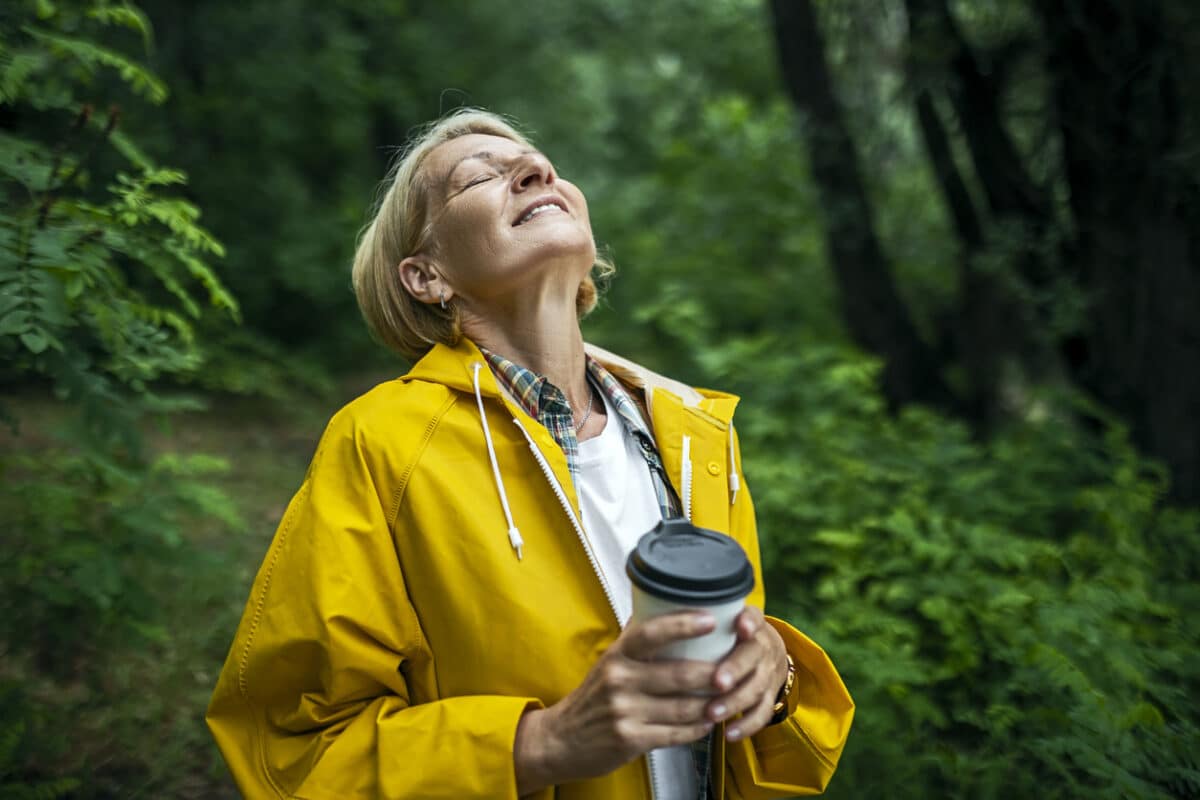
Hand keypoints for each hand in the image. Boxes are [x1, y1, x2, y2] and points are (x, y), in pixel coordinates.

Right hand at [514, 611, 718, 794]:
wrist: (562, 739)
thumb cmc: (594, 696)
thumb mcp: (609, 661)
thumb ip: (636, 640)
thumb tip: (664, 607)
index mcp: (617, 655)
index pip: (652, 632)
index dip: (683, 624)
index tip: (710, 620)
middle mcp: (619, 680)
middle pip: (679, 674)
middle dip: (714, 674)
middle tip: (735, 670)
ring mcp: (624, 711)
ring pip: (683, 707)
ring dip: (711, 704)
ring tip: (728, 698)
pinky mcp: (630, 740)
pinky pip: (675, 734)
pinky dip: (697, 729)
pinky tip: (707, 722)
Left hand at [704, 606, 787, 741]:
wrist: (763, 652)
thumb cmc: (727, 636)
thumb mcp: (718, 621)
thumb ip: (691, 617)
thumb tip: (647, 612)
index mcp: (748, 622)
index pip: (753, 617)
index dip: (749, 622)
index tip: (741, 627)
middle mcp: (761, 645)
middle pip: (754, 655)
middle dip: (735, 668)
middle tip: (717, 681)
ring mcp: (768, 672)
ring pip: (757, 687)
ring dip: (735, 701)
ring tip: (712, 713)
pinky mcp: (769, 695)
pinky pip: (762, 712)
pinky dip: (746, 724)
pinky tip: (729, 733)